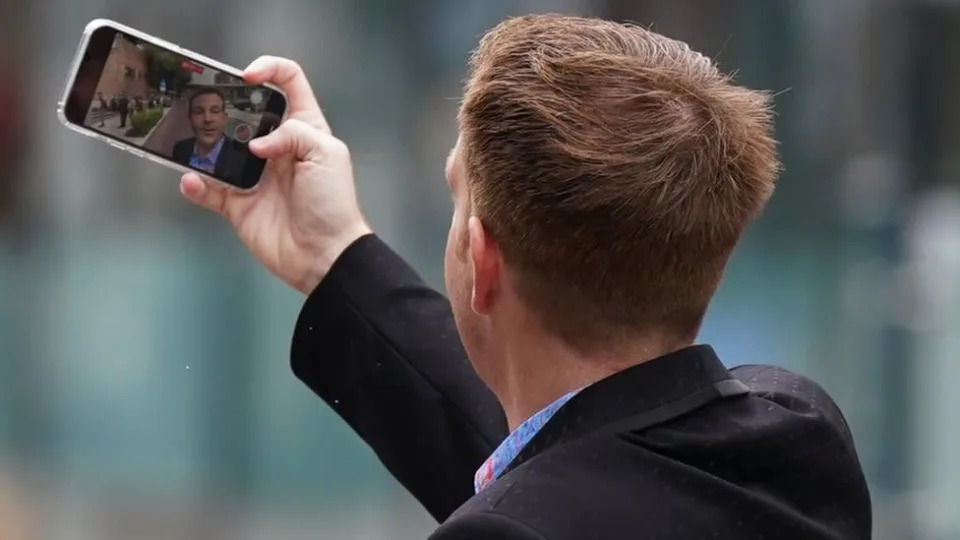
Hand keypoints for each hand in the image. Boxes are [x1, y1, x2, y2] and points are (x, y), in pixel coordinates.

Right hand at [180, 56, 371, 294]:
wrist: (325, 255)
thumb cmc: (334, 204)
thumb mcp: (326, 154)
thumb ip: (293, 133)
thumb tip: (255, 143)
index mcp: (304, 129)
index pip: (289, 83)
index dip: (269, 70)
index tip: (248, 76)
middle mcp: (277, 148)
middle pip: (245, 113)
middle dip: (225, 105)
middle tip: (207, 106)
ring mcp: (255, 176)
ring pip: (220, 149)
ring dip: (204, 144)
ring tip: (192, 138)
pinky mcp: (238, 205)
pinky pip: (209, 190)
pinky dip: (196, 185)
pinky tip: (191, 180)